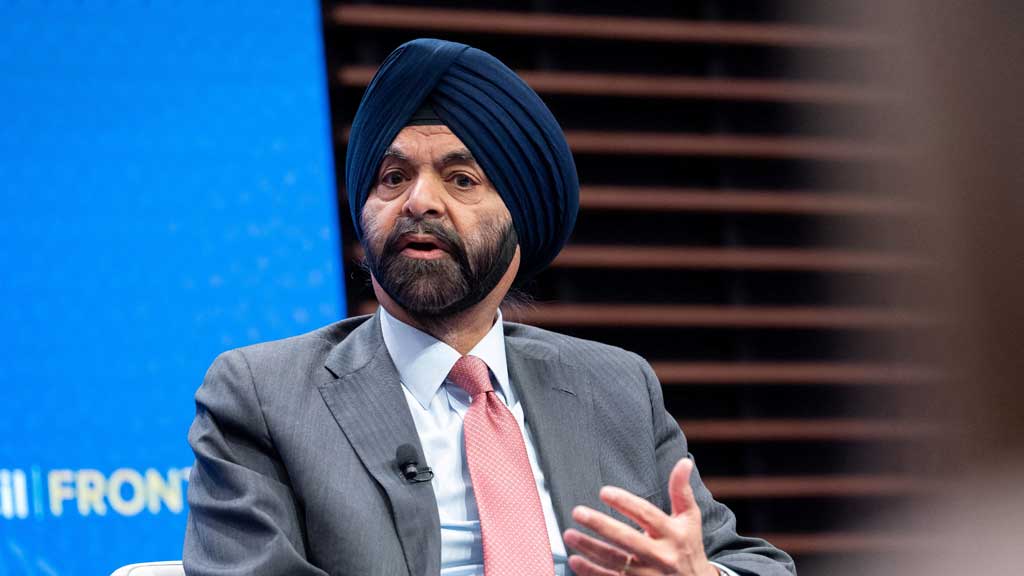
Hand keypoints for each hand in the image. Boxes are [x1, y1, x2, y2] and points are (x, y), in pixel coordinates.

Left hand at [562, 458, 717, 575]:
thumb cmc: (688, 546)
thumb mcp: (689, 520)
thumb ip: (681, 491)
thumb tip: (683, 462)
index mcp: (673, 534)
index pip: (647, 515)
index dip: (625, 502)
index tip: (603, 492)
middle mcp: (661, 556)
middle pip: (627, 539)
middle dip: (601, 525)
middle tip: (578, 512)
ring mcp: (648, 575)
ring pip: (614, 561)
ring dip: (589, 548)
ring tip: (569, 534)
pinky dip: (591, 571)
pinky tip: (575, 560)